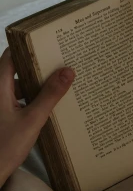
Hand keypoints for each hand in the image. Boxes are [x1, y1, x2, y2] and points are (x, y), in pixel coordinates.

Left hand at [0, 49, 74, 187]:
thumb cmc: (6, 146)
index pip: (10, 56)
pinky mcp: (3, 116)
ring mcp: (0, 104)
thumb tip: (67, 71)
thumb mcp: (32, 119)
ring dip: (37, 86)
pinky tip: (48, 107)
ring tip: (60, 85)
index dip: (27, 48)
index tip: (47, 44)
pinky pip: (19, 101)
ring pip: (19, 87)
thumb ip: (50, 95)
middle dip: (38, 68)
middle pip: (16, 70)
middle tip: (60, 64)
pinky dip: (32, 100)